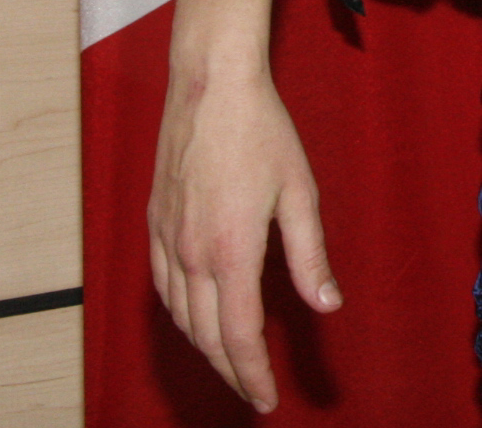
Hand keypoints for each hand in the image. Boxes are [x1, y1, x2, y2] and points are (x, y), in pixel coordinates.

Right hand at [148, 61, 340, 410]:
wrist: (211, 85)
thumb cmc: (262, 132)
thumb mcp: (299, 192)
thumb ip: (310, 255)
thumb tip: (327, 305)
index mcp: (230, 251)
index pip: (237, 335)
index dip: (251, 374)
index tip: (265, 400)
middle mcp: (191, 253)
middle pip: (205, 335)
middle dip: (230, 370)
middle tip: (252, 390)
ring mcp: (167, 239)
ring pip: (179, 316)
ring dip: (204, 347)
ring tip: (231, 361)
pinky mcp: (155, 223)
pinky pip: (163, 287)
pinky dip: (181, 315)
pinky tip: (196, 316)